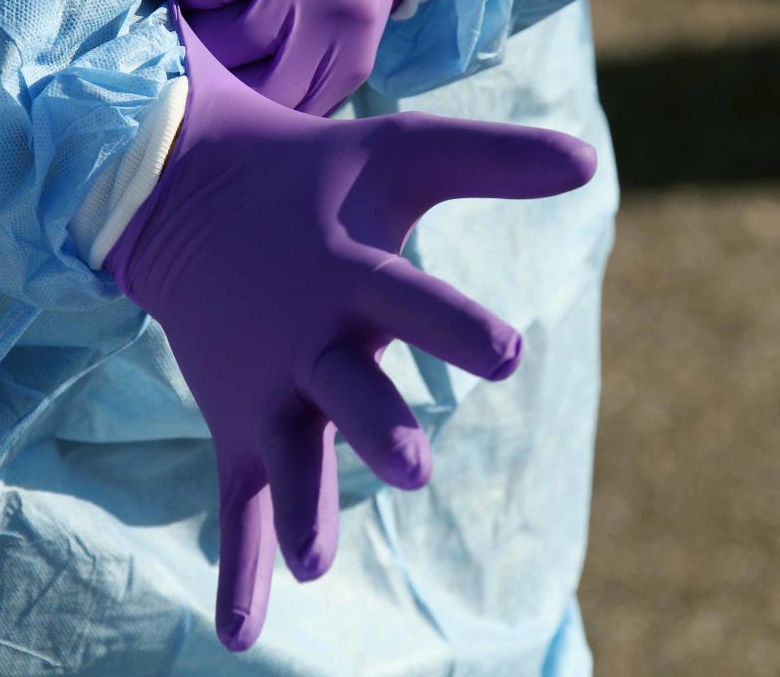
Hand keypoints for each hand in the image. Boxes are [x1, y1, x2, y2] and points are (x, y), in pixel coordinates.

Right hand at [104, 0, 595, 650]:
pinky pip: (239, 503)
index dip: (454, 328)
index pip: (407, 299)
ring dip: (302, 507)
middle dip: (375, 427)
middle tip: (411, 466)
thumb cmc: (317, 178)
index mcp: (350, 271)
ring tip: (315, 566)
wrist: (185, 194)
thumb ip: (495, 161)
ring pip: (288, 458)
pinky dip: (239, 565)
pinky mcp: (239, 426)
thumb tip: (594, 162)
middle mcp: (306, 337)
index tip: (506, 354)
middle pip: (345, 390)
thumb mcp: (403, 151)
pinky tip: (240, 635)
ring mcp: (268, 389)